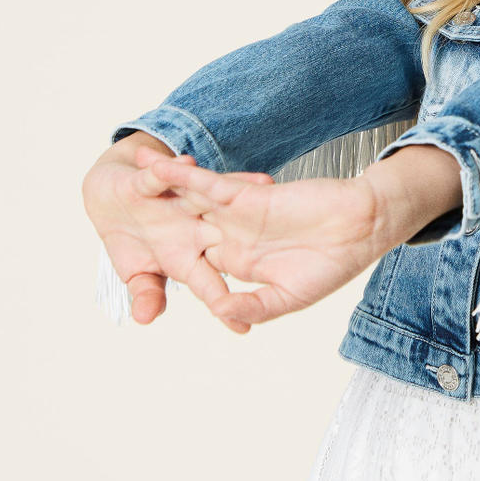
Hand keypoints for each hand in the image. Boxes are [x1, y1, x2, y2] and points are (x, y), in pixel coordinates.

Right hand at [82, 140, 273, 331]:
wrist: (107, 194)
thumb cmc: (127, 236)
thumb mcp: (135, 267)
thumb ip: (147, 291)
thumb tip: (145, 318)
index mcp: (190, 257)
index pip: (212, 282)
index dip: (227, 303)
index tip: (245, 328)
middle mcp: (196, 230)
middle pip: (230, 234)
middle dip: (258, 237)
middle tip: (287, 243)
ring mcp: (185, 203)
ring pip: (216, 198)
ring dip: (238, 190)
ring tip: (264, 185)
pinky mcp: (164, 177)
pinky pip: (180, 174)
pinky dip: (184, 170)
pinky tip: (194, 162)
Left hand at [145, 157, 386, 326]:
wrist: (361, 227)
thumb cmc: (333, 267)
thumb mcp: (289, 297)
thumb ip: (252, 305)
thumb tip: (221, 313)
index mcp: (242, 267)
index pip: (199, 271)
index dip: (171, 272)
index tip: (141, 277)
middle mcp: (234, 239)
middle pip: (185, 232)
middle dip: (155, 223)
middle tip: (118, 213)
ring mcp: (238, 215)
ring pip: (190, 204)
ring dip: (160, 191)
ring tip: (125, 176)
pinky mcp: (248, 194)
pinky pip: (209, 184)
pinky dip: (184, 176)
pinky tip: (156, 167)